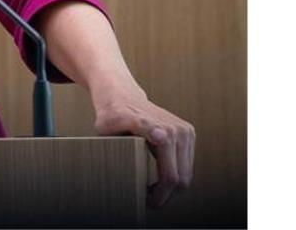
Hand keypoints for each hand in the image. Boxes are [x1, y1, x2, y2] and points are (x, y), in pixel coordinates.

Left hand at [92, 87, 195, 207]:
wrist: (120, 94)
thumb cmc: (111, 114)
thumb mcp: (108, 126)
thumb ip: (125, 134)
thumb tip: (160, 136)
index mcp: (161, 131)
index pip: (169, 177)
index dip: (159, 195)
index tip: (146, 201)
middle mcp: (177, 131)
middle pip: (181, 179)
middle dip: (165, 194)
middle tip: (147, 198)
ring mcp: (185, 131)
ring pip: (186, 174)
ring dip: (171, 185)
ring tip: (151, 188)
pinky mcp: (188, 133)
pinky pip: (186, 164)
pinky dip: (175, 173)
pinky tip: (158, 174)